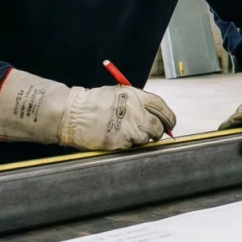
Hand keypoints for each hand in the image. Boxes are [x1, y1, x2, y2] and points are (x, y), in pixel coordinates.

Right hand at [0, 69, 175, 150]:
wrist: (72, 114)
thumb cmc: (92, 103)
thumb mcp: (117, 94)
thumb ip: (136, 102)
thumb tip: (151, 113)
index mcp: (136, 96)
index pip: (162, 107)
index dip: (168, 117)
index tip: (169, 123)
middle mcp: (135, 111)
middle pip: (159, 125)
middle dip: (159, 131)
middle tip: (155, 134)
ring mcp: (128, 128)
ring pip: (147, 138)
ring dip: (143, 139)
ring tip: (130, 135)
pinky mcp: (120, 142)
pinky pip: (132, 146)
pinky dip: (129, 145)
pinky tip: (118, 139)